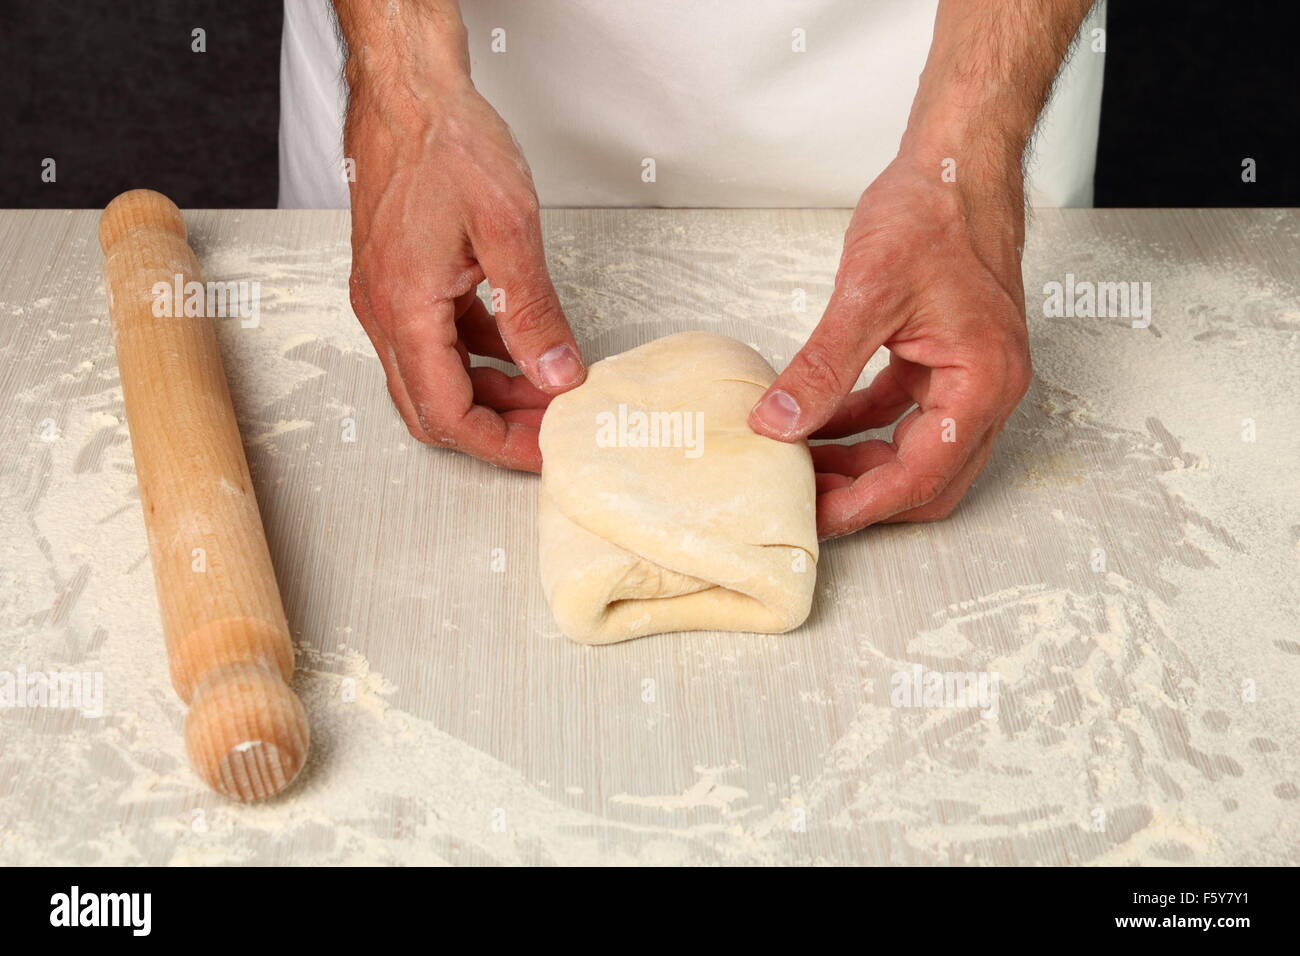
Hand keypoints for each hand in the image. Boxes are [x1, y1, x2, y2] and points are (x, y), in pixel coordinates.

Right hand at [345, 74, 583, 471]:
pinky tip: (519, 350)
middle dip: (496, 429)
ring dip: (491, 393)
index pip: (448, 413)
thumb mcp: (508, 230)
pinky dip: (479, 357)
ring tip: (546, 390)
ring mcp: (388, 298)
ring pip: (437, 377)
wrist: (409, 91)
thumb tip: (557, 374)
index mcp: (405, 308)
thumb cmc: (444, 142)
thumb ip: (534, 313)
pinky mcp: (400, 281)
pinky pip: (438, 341)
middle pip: (435, 407)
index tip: (544, 451)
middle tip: (548, 430)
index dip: (501, 444)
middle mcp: (385, 312)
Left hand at [748, 156, 1030, 537]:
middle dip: (863, 497)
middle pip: (926, 480)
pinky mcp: (945, 361)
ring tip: (800, 467)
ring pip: (912, 452)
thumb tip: (778, 423)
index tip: (815, 518)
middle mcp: (986, 389)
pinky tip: (813, 423)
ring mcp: (969, 377)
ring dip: (859, 466)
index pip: (922, 474)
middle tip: (803, 502)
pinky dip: (858, 426)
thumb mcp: (866, 293)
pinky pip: (899, 413)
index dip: (864, 505)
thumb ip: (822, 366)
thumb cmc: (933, 211)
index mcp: (983, 381)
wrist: (956, 162)